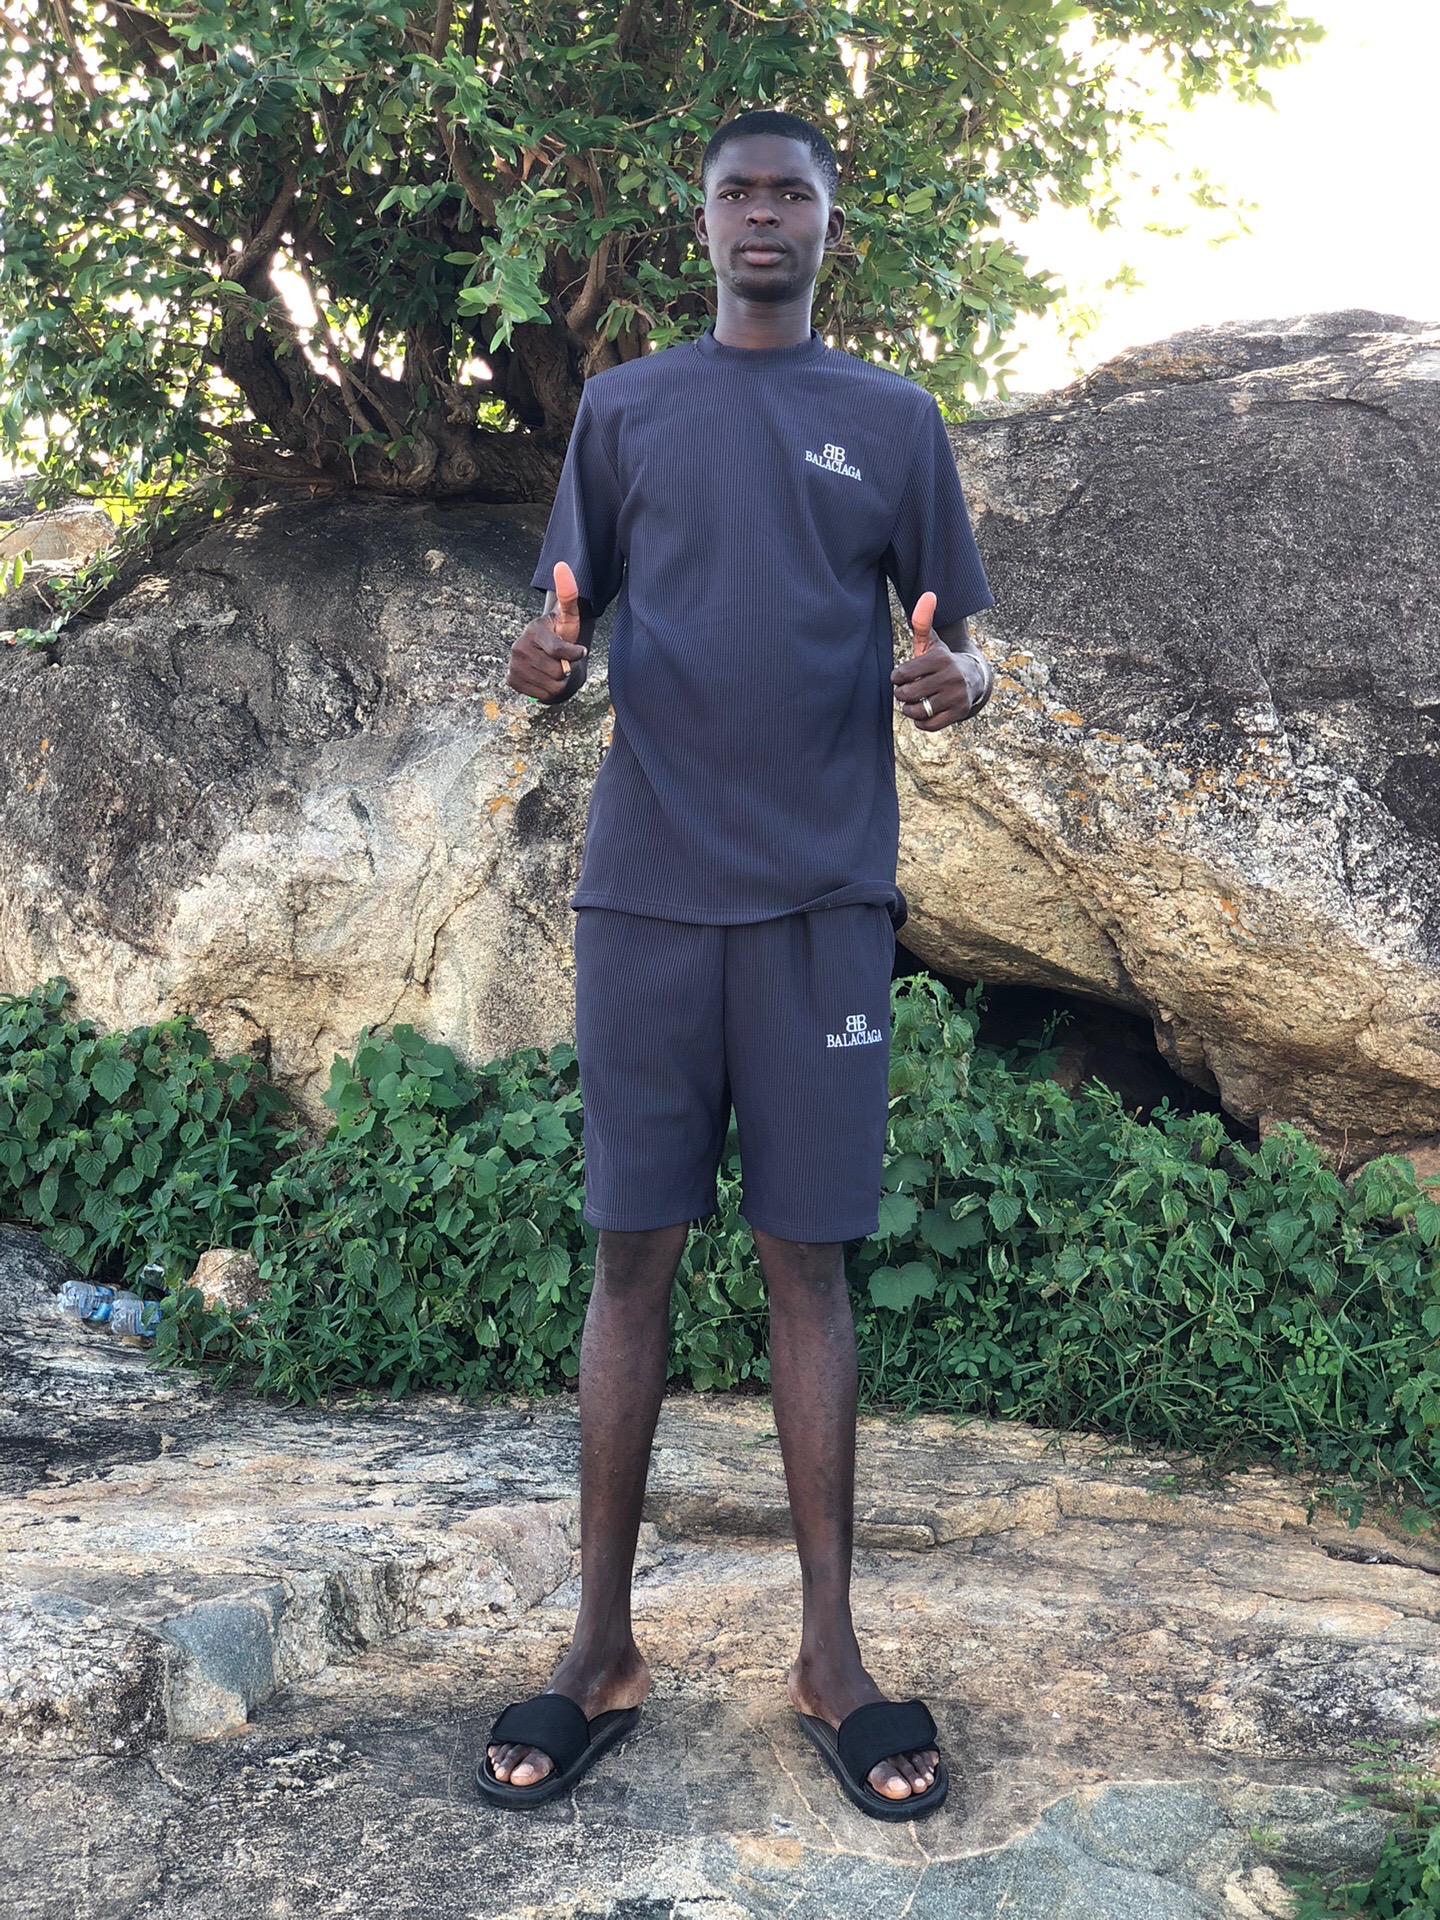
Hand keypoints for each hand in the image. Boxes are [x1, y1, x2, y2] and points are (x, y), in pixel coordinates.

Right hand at [507, 560, 588, 702]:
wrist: (547, 657)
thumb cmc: (562, 635)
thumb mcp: (570, 617)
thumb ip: (569, 594)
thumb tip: (562, 565)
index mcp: (533, 630)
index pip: (560, 652)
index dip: (574, 655)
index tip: (579, 651)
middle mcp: (519, 647)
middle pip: (557, 672)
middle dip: (566, 670)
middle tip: (562, 661)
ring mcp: (513, 664)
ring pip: (551, 686)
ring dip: (559, 682)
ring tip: (553, 669)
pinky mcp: (511, 680)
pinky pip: (541, 695)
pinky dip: (547, 691)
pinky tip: (544, 678)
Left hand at [891, 590, 987, 730]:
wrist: (973, 678)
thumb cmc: (942, 660)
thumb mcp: (932, 641)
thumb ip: (922, 621)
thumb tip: (928, 594)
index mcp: (940, 658)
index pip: (901, 674)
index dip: (897, 678)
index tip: (902, 676)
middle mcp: (951, 676)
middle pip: (907, 694)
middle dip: (902, 694)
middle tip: (908, 691)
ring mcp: (956, 696)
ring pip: (916, 711)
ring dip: (910, 709)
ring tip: (915, 702)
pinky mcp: (960, 712)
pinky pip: (929, 725)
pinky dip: (921, 722)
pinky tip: (925, 712)